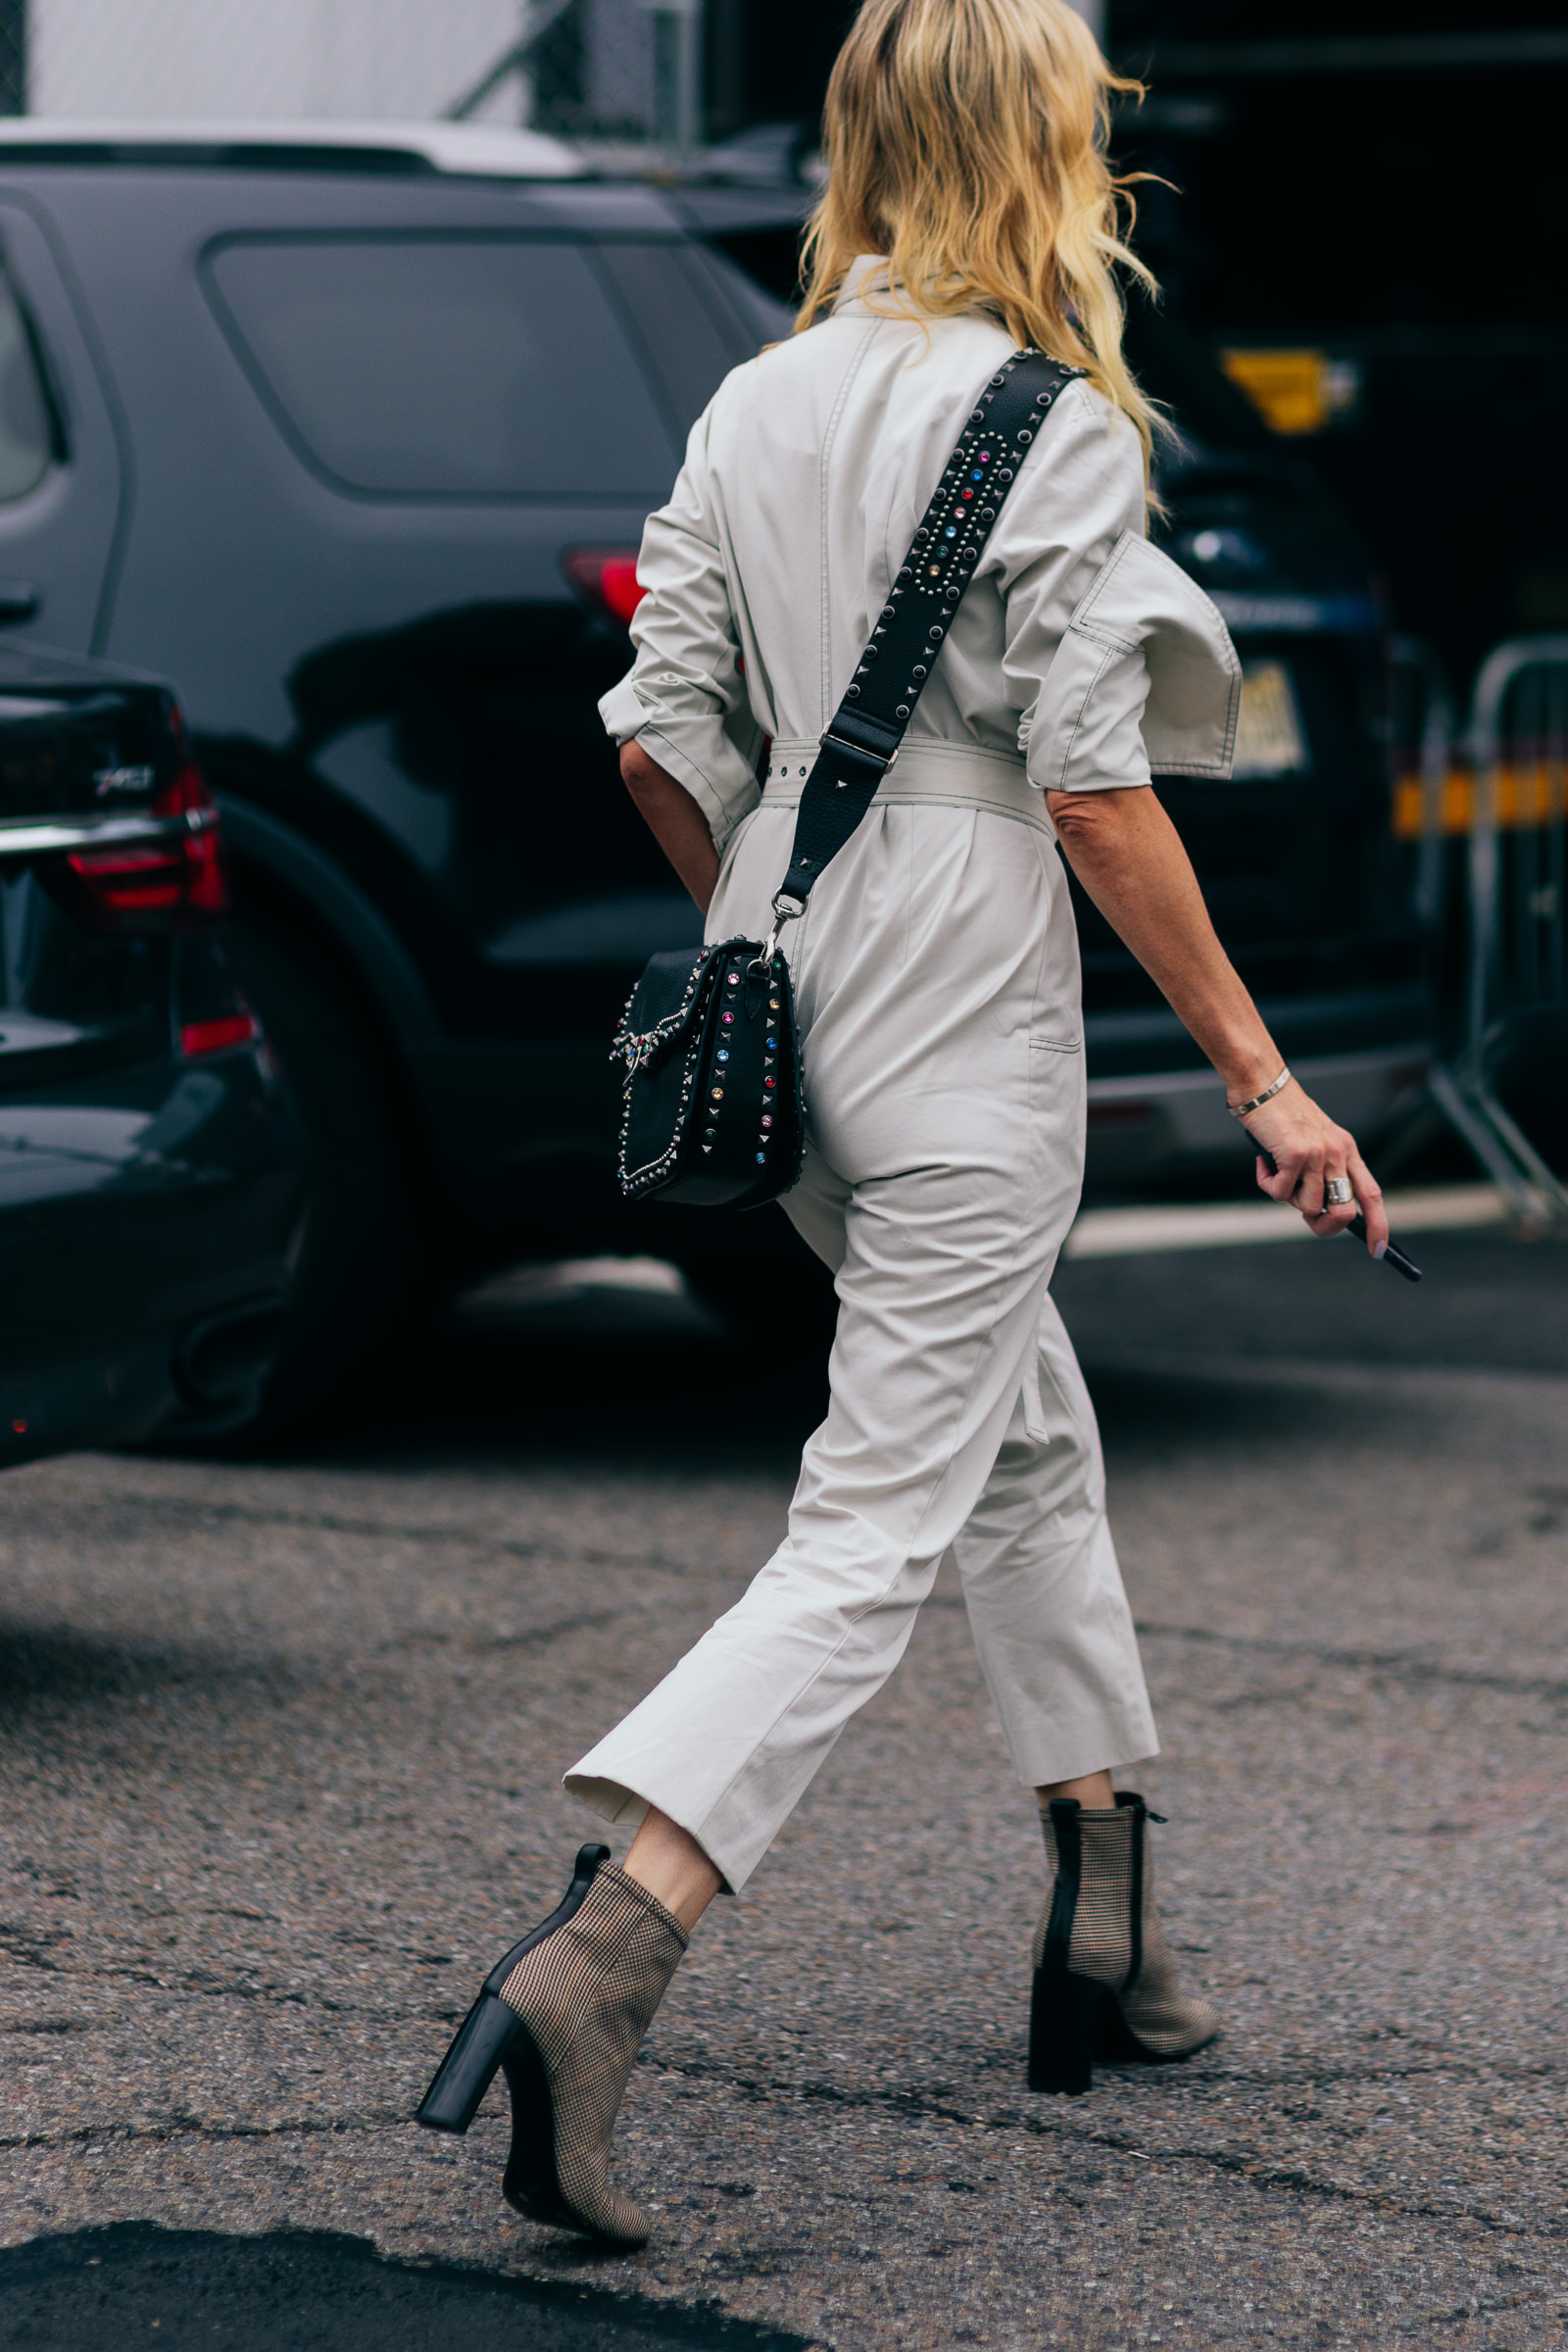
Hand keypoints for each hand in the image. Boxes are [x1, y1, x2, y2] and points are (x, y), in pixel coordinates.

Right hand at [1238, 1079, 1389, 1255]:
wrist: (1263, 1085)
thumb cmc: (1284, 1116)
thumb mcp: (1315, 1141)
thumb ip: (1323, 1170)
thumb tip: (1320, 1209)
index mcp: (1347, 1150)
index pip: (1371, 1194)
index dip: (1378, 1225)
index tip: (1378, 1250)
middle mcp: (1338, 1153)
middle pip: (1345, 1212)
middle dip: (1324, 1225)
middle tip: (1304, 1215)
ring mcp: (1318, 1155)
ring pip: (1309, 1207)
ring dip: (1288, 1200)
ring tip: (1277, 1174)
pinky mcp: (1294, 1155)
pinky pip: (1280, 1194)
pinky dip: (1267, 1184)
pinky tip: (1263, 1163)